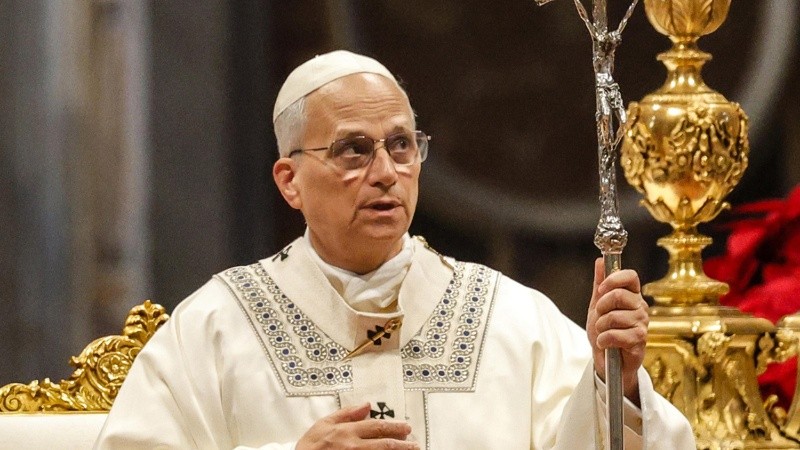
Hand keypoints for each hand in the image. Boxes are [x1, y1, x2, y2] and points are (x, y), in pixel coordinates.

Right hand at [296, 403, 418, 449]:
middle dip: (403, 444)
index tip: (407, 428)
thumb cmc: (309, 447)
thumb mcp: (323, 424)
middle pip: (385, 444)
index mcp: (347, 432)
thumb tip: (366, 405)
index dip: (395, 427)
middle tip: (416, 444)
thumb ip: (346, 413)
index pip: (377, 427)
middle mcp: (354, 447)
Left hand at [586, 258, 648, 404]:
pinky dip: (604, 340)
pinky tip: (605, 343)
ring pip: (614, 317)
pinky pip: (615, 334)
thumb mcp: (597, 305)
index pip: (631, 276)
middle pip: (619, 295)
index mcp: (631, 295)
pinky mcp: (640, 340)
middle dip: (601, 307)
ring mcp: (642, 324)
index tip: (601, 289)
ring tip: (603, 333)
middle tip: (599, 317)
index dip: (614, 279)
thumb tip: (600, 261)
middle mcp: (640, 307)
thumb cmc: (604, 331)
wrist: (606, 359)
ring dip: (600, 327)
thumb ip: (599, 284)